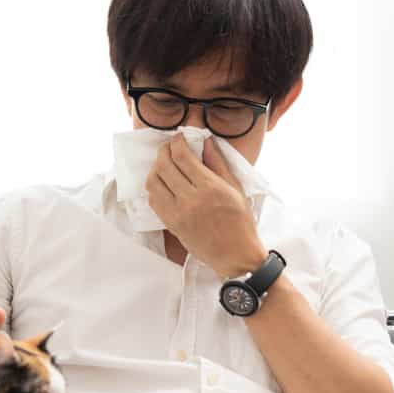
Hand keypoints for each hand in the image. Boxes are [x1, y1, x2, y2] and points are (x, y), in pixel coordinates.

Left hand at [146, 137, 267, 277]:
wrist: (235, 255)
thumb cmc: (240, 222)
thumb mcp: (236, 188)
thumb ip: (218, 163)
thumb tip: (206, 142)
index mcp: (210, 187)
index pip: (182, 156)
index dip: (177, 142)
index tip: (178, 137)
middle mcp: (191, 199)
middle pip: (164, 166)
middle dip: (164, 151)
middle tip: (169, 147)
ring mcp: (177, 213)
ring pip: (153, 182)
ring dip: (155, 168)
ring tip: (164, 164)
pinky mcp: (171, 224)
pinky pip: (153, 200)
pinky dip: (154, 187)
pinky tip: (162, 183)